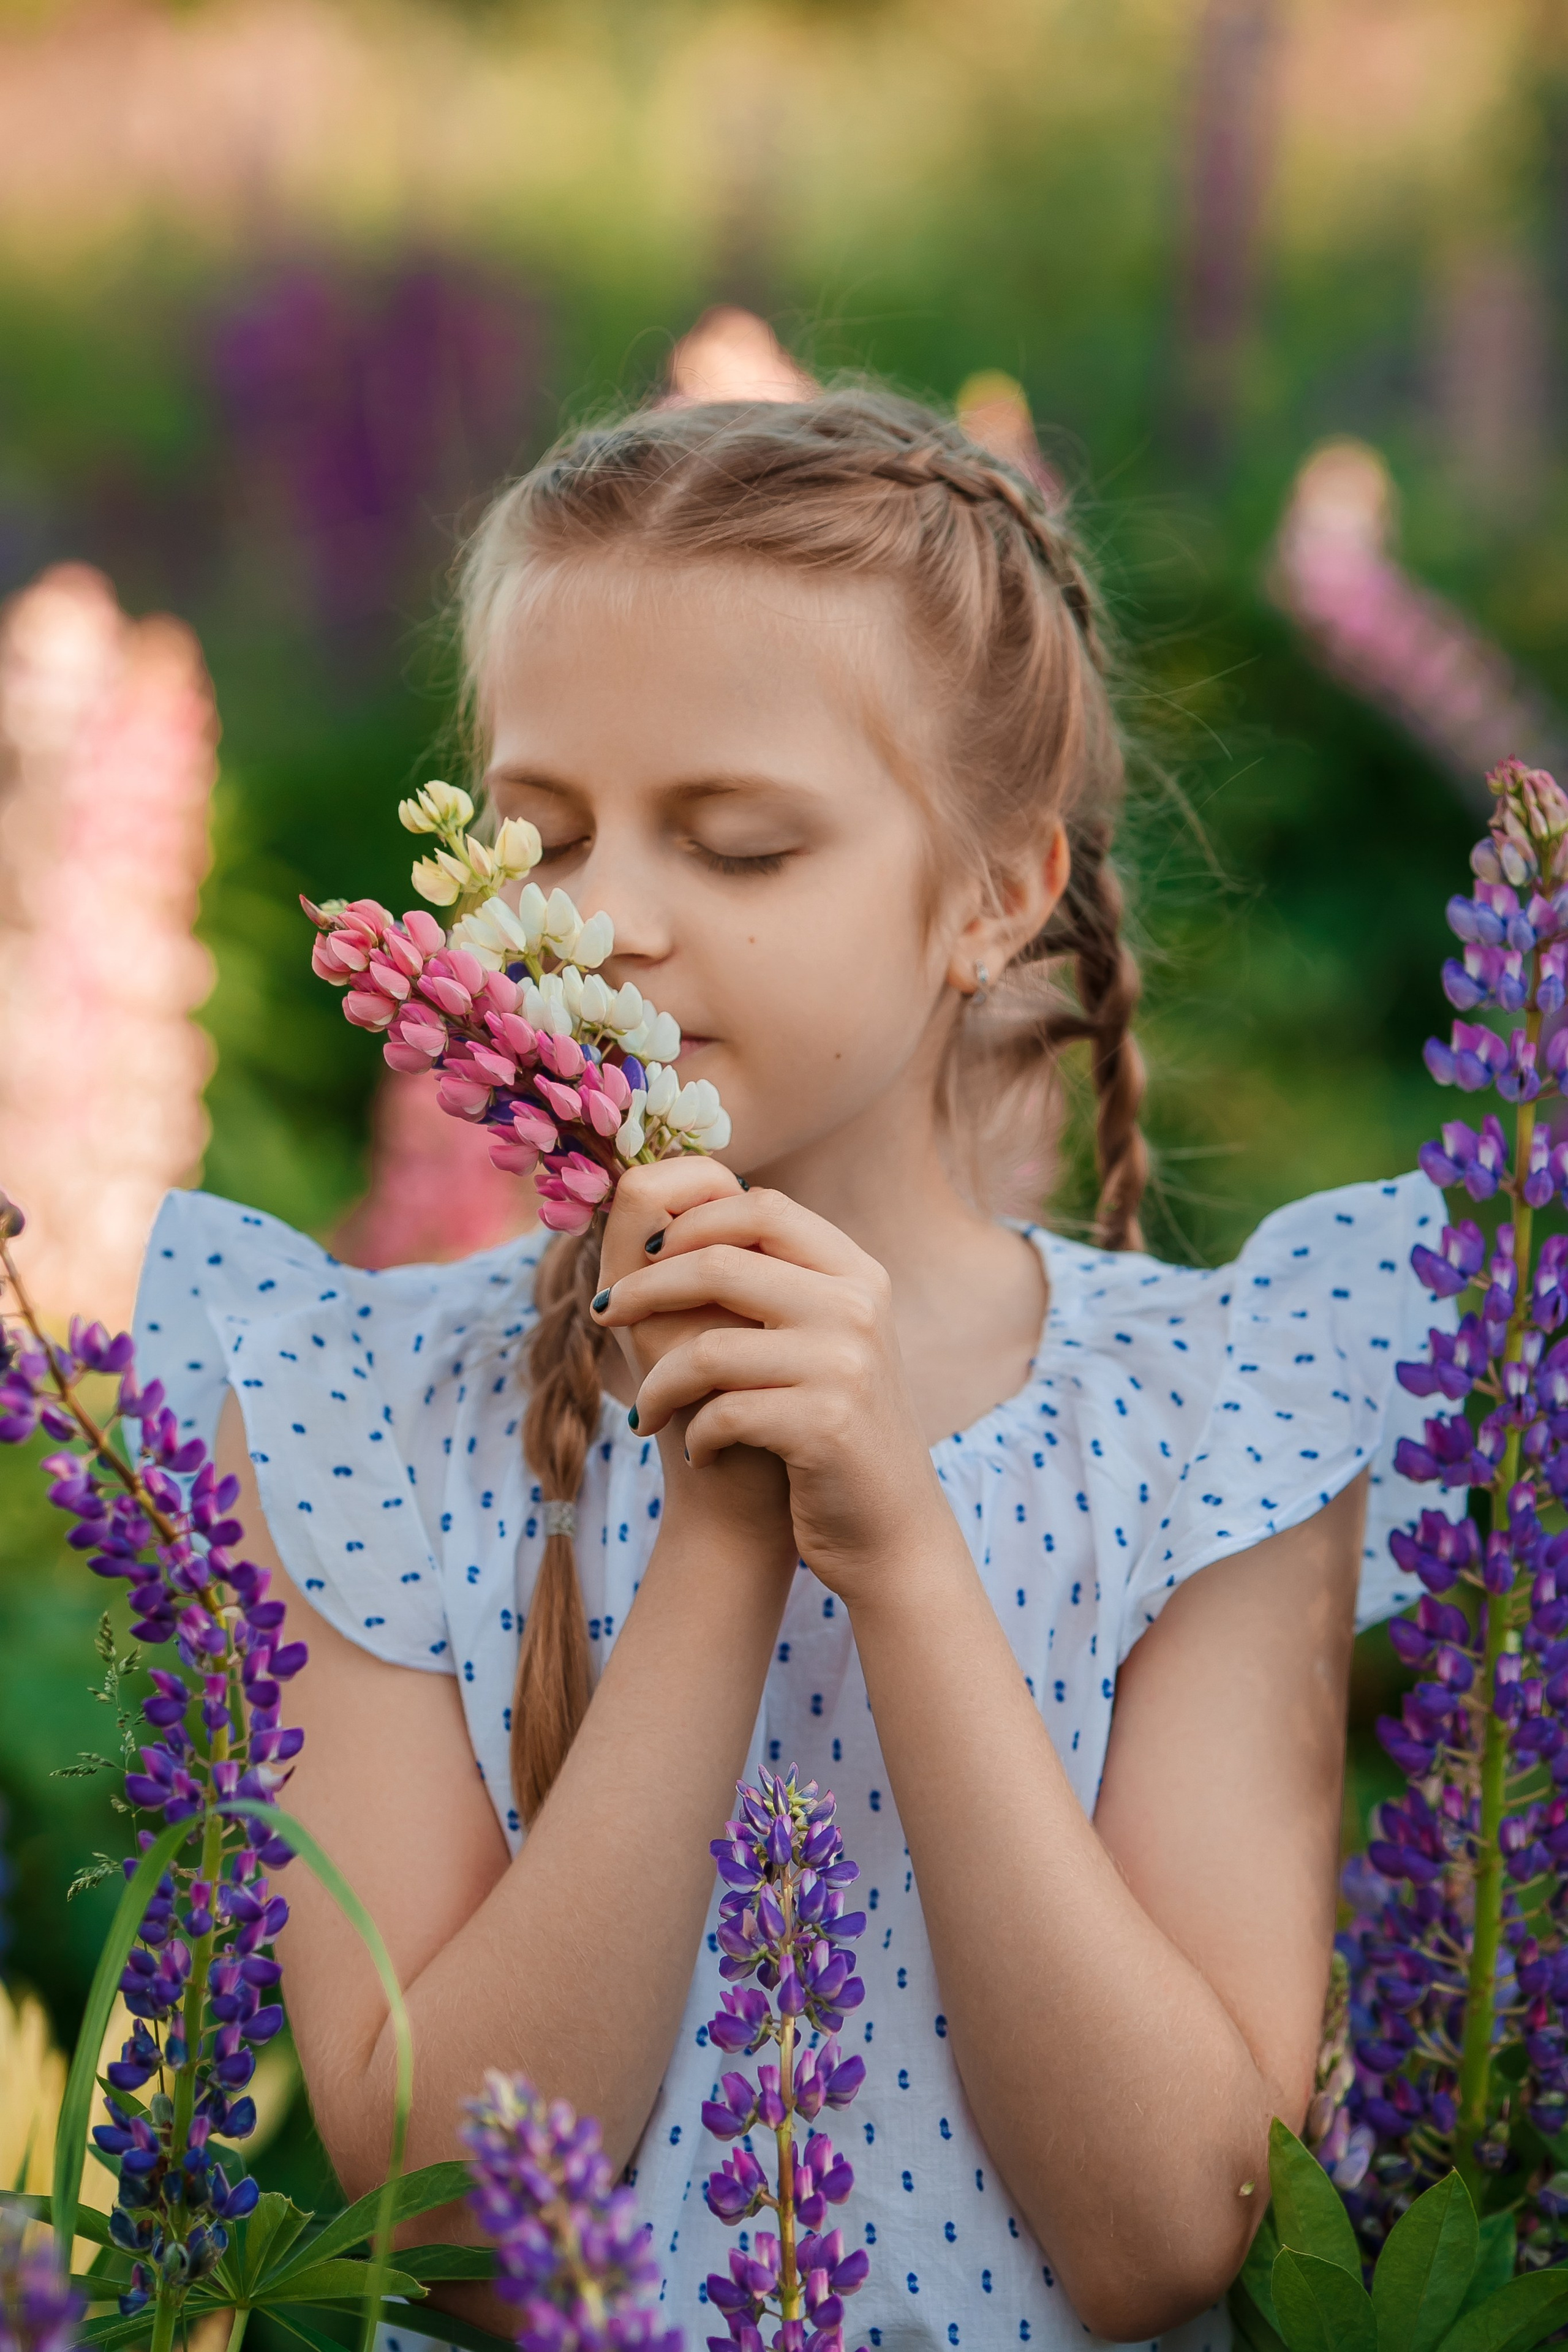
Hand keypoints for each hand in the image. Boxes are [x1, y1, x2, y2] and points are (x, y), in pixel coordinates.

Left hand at [592, 1184, 948, 1600]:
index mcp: (855, 1272)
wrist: (888, 1529)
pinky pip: (721, 1414)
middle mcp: (857, 1306)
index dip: (689, 1221)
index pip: (761, 1208)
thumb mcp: (821, 1337)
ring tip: (647, 1411)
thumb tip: (674, 1217)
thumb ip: (773, 1280)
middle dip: (644, 1288)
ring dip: (657, 1384)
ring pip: (706, 1349)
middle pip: (719, 1263)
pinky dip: (695, 1436)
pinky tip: (699, 1454)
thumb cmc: (830, 1426)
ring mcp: (846, 1364)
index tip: (642, 1255)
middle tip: (605, 1313)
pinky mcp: (826, 1425)